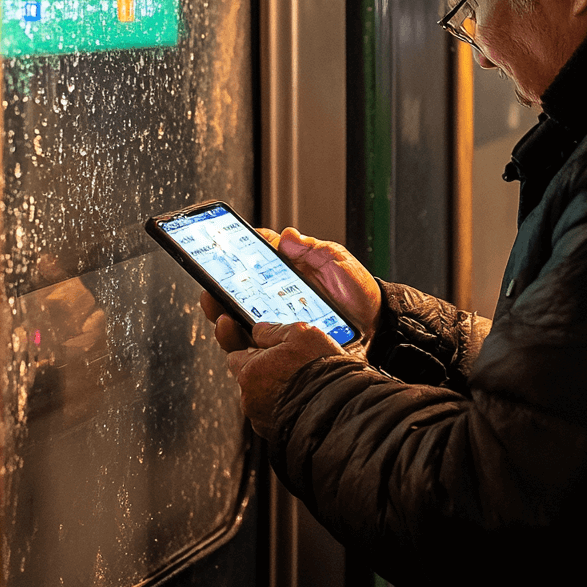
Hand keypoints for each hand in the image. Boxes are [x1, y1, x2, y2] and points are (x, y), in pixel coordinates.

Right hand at [199, 227, 383, 347]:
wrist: (376, 324)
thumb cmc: (356, 290)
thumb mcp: (336, 261)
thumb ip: (312, 249)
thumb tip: (287, 236)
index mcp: (282, 274)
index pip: (248, 263)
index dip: (230, 257)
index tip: (218, 253)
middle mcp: (272, 299)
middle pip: (232, 295)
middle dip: (215, 292)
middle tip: (210, 290)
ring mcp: (274, 325)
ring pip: (236, 323)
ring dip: (222, 318)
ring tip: (221, 315)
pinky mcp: (279, 350)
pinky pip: (253, 350)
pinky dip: (241, 345)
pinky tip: (240, 338)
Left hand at [225, 321, 349, 436]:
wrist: (338, 413)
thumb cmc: (319, 372)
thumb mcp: (300, 334)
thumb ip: (273, 330)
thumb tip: (259, 330)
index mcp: (248, 371)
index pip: (235, 354)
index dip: (251, 348)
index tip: (261, 345)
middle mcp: (249, 398)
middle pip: (250, 377)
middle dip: (265, 370)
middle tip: (289, 362)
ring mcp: (262, 420)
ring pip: (264, 397)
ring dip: (276, 389)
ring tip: (302, 381)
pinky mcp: (275, 435)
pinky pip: (276, 415)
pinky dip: (286, 407)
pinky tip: (304, 398)